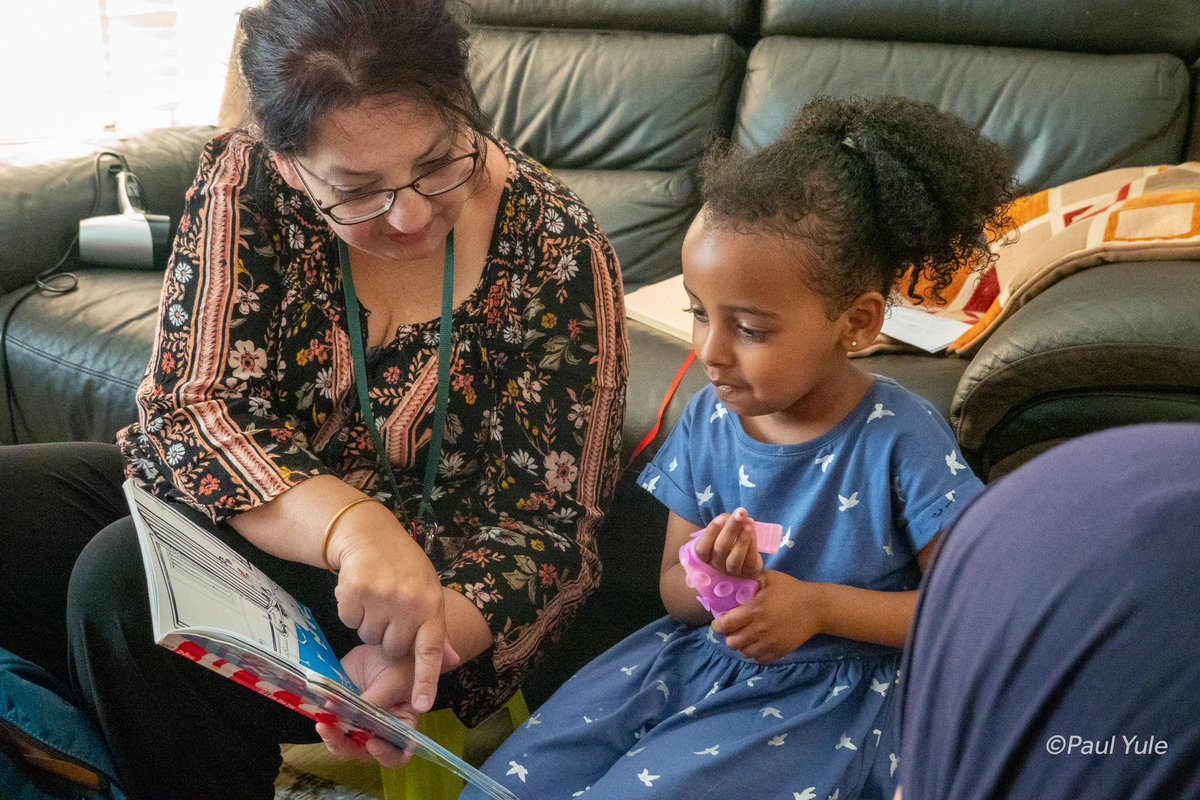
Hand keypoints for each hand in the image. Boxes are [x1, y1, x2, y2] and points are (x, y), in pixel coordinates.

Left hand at [316, 642, 460, 767]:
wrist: (384, 639)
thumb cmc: (400, 662)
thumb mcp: (392, 680)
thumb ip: (376, 700)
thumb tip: (349, 716)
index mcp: (401, 726)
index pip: (398, 753)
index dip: (385, 755)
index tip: (372, 743)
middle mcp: (381, 731)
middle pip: (365, 753)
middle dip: (347, 747)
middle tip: (332, 732)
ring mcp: (361, 722)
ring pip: (345, 742)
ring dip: (332, 737)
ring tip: (322, 724)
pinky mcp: (344, 711)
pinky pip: (333, 724)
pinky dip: (324, 722)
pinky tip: (318, 712)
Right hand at [328, 506, 448, 712]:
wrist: (371, 534)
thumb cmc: (405, 568)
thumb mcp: (429, 592)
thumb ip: (436, 629)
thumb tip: (454, 660)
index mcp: (431, 606)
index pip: (431, 649)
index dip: (427, 679)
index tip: (423, 705)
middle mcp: (408, 603)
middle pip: (392, 649)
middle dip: (388, 636)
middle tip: (390, 609)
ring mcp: (381, 597)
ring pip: (368, 637)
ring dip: (368, 622)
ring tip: (376, 596)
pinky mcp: (354, 591)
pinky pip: (349, 621)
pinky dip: (350, 610)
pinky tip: (359, 590)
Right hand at [692, 508, 761, 578]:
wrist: (745, 557)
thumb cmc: (729, 539)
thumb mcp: (722, 529)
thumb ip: (724, 522)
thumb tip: (735, 516)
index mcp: (705, 556)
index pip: (702, 548)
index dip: (711, 533)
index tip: (721, 518)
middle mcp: (716, 565)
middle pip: (720, 549)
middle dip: (731, 529)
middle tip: (741, 513)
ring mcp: (732, 571)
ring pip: (734, 558)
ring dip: (742, 539)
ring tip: (749, 522)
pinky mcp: (748, 572)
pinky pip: (749, 560)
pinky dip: (752, 544)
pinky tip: (753, 531)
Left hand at [711, 571, 823, 662]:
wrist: (817, 608)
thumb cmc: (792, 590)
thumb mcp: (770, 578)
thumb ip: (751, 579)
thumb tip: (734, 580)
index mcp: (754, 611)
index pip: (725, 625)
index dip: (718, 625)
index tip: (719, 622)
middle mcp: (759, 630)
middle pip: (732, 643)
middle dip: (729, 637)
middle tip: (733, 630)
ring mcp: (770, 643)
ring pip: (744, 653)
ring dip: (742, 646)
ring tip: (745, 637)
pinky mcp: (780, 651)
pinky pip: (759, 659)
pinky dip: (755, 654)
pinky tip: (758, 644)